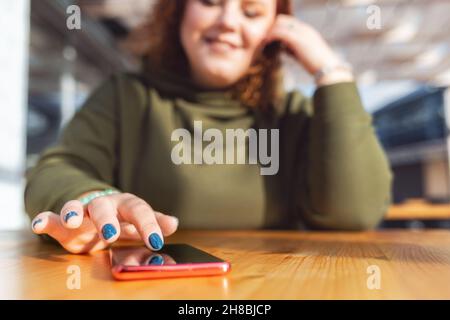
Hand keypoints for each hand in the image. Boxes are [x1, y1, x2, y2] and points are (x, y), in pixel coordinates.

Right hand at [30, 193, 178, 253]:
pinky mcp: (63, 222)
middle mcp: (102, 205)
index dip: (147, 224)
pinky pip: (52, 218)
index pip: (138, 210)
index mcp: (124, 205)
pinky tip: (39, 224)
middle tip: (111, 233)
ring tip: (71, 221)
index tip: (156, 241)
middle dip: (107, 218)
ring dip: (72, 213)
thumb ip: (154, 222)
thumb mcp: (137, 221)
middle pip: (104, 206)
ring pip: (75, 207)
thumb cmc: (120, 218)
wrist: (95, 210)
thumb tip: (174, 224)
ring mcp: (81, 211)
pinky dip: (46, 220)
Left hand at [264, 14, 353, 84]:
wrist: (328, 68)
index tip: (271, 38)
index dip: (279, 28)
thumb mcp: (305, 53)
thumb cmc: (317, 65)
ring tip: (263, 42)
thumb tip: (284, 49)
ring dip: (270, 32)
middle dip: (272, 28)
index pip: (289, 22)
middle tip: (265, 39)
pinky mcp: (296, 40)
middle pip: (282, 20)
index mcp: (308, 30)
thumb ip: (295, 48)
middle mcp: (304, 28)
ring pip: (279, 24)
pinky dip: (271, 36)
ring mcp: (301, 32)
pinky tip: (266, 43)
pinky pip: (279, 32)